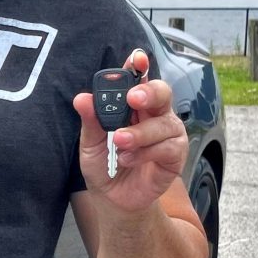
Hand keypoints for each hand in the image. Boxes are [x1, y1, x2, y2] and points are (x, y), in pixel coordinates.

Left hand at [73, 50, 187, 211]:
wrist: (114, 199)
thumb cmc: (105, 165)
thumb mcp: (90, 143)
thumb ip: (91, 121)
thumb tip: (82, 98)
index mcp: (134, 105)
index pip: (139, 79)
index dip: (139, 66)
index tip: (136, 58)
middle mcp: (155, 114)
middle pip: (161, 92)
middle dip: (148, 92)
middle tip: (132, 99)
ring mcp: (168, 134)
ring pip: (164, 123)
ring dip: (139, 133)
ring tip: (119, 143)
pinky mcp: (175, 156)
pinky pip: (167, 148)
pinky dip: (145, 153)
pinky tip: (128, 159)